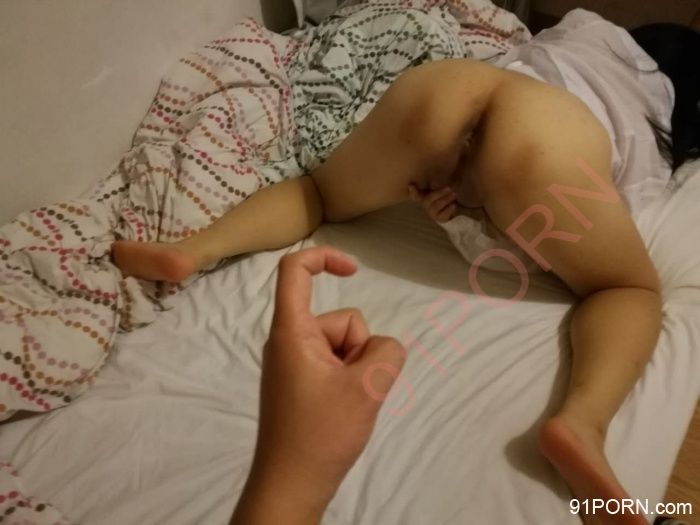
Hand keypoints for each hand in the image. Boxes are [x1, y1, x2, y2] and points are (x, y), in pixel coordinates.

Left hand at [231, 245, 405, 524]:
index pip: (294, 271)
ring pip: (344, 347)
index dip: (325, 258)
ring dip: (357, 369)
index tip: (354, 270)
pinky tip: (344, 410)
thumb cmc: (320, 434)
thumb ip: (386, 352)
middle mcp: (288, 342)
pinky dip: (349, 381)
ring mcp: (295, 365)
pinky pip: (336, 366)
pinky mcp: (302, 385)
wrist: (291, 486)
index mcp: (292, 332)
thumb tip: (384, 348)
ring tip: (348, 402)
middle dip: (359, 348)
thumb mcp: (367, 387)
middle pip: (339, 320)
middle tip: (353, 387)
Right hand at [408, 184, 457, 222]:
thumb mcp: (442, 188)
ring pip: (435, 206)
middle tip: (449, 188)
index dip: (413, 191)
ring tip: (454, 194)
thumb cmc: (445, 196)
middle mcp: (426, 205)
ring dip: (446, 199)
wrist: (454, 209)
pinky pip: (442, 215)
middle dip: (438, 193)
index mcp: (425, 196)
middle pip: (428, 200)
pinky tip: (454, 205)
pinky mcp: (439, 219)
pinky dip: (449, 210)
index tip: (411, 185)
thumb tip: (439, 171)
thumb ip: (438, 181)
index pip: (415, 194)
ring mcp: (432, 213)